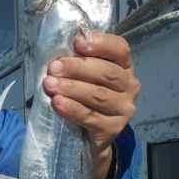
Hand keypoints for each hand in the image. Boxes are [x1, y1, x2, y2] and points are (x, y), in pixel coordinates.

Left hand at [42, 32, 140, 178]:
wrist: (86, 136)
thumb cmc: (81, 97)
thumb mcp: (81, 76)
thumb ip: (76, 61)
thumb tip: (59, 53)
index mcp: (123, 66)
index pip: (119, 49)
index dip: (100, 44)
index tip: (77, 42)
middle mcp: (129, 86)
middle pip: (107, 73)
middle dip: (77, 67)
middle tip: (53, 68)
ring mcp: (123, 109)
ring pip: (98, 95)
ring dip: (71, 88)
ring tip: (49, 85)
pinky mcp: (112, 129)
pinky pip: (91, 117)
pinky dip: (72, 109)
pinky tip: (57, 103)